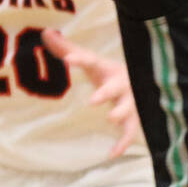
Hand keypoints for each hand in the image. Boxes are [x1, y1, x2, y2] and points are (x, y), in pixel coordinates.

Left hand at [44, 29, 139, 157]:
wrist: (142, 83)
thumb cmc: (107, 72)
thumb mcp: (89, 60)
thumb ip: (67, 48)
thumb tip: (45, 33)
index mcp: (107, 67)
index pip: (92, 61)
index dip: (80, 59)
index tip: (67, 60)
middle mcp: (121, 83)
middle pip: (115, 86)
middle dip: (105, 92)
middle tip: (92, 100)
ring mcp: (130, 101)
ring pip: (129, 107)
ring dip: (121, 112)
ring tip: (111, 119)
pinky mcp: (134, 118)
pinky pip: (131, 131)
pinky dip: (123, 142)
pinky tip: (112, 153)